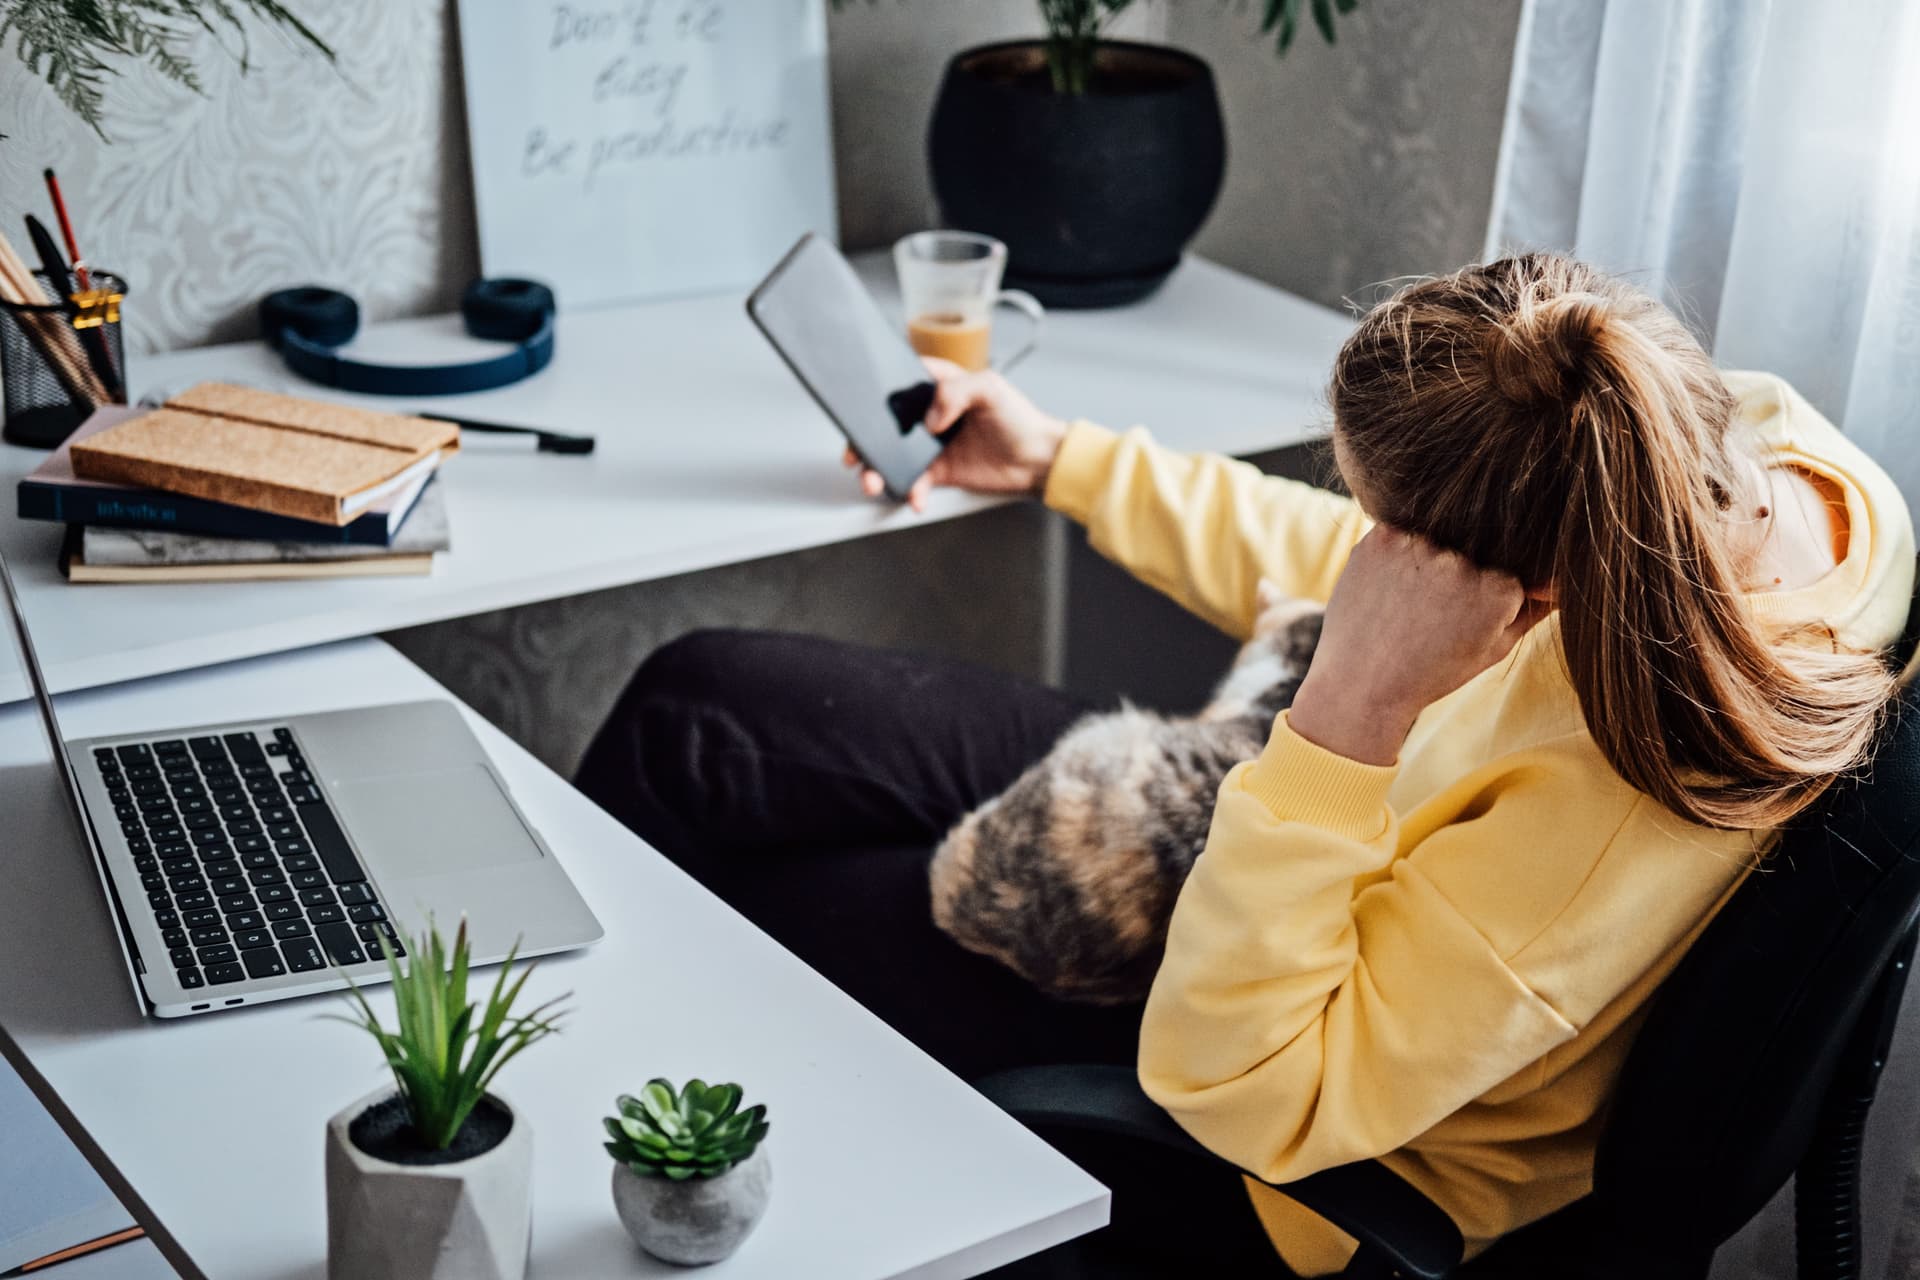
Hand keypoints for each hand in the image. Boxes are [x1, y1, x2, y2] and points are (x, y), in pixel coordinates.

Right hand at [844, 357, 1068, 511]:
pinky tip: (915, 497)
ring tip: (874, 482)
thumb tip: (930, 418)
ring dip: (878, 470)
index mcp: (939, 385)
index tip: (861, 408)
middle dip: (864, 440)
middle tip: (856, 454)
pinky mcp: (938, 471)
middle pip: (885, 424)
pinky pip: (913, 482)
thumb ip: (956, 392)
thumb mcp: (991, 389)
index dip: (876, 394)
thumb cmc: (1020, 419)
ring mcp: (931, 444)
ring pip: (892, 456)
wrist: (1039, 461)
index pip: (899, 384)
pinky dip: (910, 492)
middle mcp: (930, 414)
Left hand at [1286, 526, 1551, 765]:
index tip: (1459, 622)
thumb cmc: (1432, 672)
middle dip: (1454, 576)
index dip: (1481, 597)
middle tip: (1426, 614)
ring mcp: (1419, 548)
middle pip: (1472, 550)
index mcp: (1500, 591)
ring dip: (1423, 562)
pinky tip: (1385, 591)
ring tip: (1404, 605)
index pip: (1505, 572)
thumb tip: (1562, 576)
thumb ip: (1533, 608)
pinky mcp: (1381, 538)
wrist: (1361, 685)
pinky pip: (1399, 533)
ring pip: (1435, 538)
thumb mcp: (1494, 647)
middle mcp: (1462, 563)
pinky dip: (1394, 555)